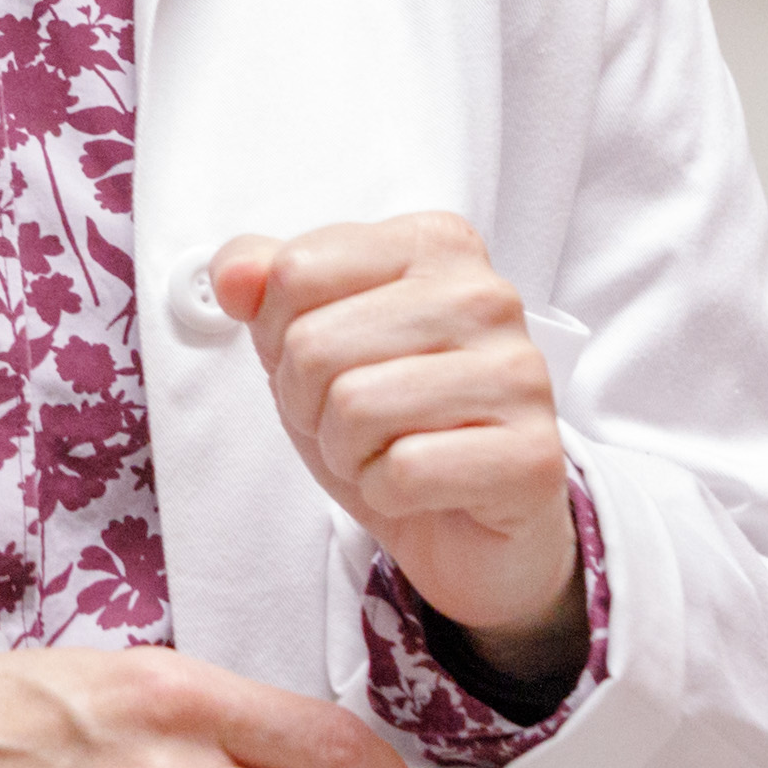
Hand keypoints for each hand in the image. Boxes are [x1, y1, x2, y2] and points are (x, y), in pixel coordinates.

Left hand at [213, 214, 584, 685]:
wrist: (464, 522)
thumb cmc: (388, 417)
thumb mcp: (307, 338)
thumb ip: (264, 286)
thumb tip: (235, 277)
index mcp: (435, 245)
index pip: (294, 270)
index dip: (279, 336)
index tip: (322, 364)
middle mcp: (487, 296)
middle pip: (315, 344)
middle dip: (307, 402)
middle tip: (351, 423)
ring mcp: (519, 374)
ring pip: (355, 407)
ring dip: (345, 451)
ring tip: (385, 452)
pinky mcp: (533, 455)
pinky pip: (405, 471)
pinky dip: (387, 493)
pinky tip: (420, 489)